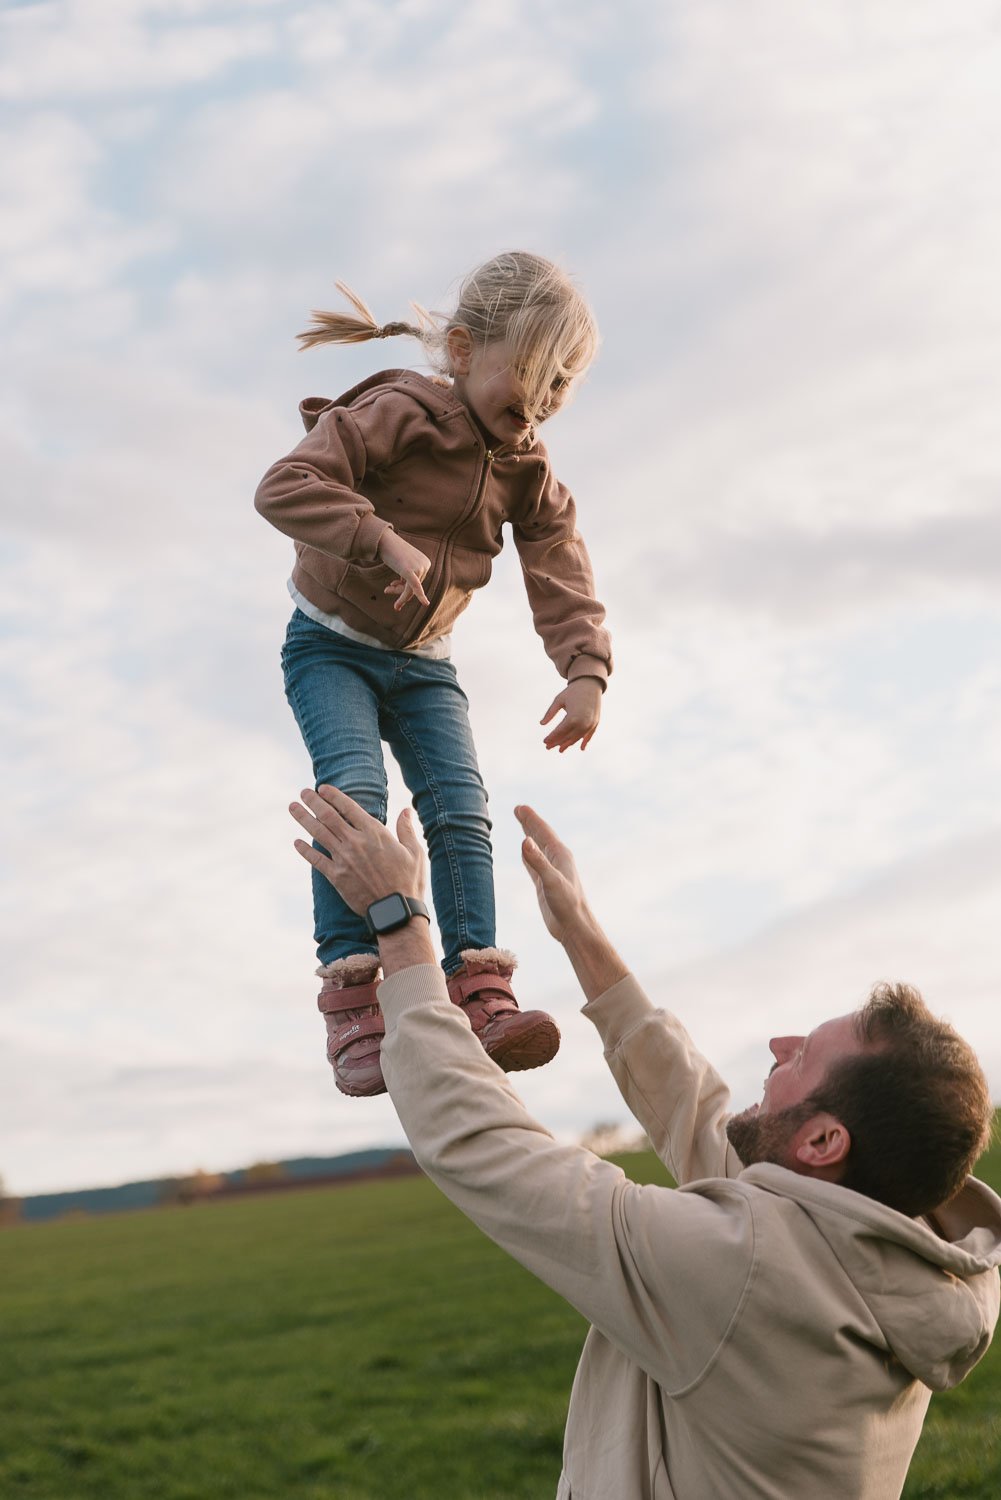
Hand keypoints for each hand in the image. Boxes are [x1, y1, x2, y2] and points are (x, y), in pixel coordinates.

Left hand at [289, 785, 426, 914]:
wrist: (395, 911)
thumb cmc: (408, 881)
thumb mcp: (414, 852)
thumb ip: (406, 829)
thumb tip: (406, 810)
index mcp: (374, 833)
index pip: (348, 807)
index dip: (333, 795)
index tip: (322, 788)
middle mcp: (355, 842)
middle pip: (329, 816)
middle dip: (314, 802)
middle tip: (302, 792)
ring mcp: (343, 859)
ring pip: (319, 834)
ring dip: (304, 819)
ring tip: (293, 808)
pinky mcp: (336, 876)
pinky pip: (316, 860)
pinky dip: (305, 850)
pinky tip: (296, 842)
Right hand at [378, 530, 431, 610]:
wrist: (383, 539)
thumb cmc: (391, 551)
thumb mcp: (402, 565)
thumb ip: (408, 576)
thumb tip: (407, 594)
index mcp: (425, 563)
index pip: (417, 582)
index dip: (403, 586)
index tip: (392, 584)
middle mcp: (425, 565)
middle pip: (414, 587)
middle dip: (399, 590)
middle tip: (386, 590)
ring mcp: (419, 568)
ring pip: (410, 590)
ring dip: (397, 592)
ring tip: (386, 590)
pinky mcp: (410, 571)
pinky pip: (414, 588)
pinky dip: (419, 597)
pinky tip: (425, 604)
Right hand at [514, 804, 589, 942]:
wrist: (574, 927)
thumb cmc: (567, 905)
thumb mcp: (551, 881)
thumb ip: (537, 861)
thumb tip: (524, 840)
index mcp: (560, 855)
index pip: (543, 831)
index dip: (531, 819)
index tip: (519, 807)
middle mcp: (556, 860)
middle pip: (540, 836)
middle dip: (530, 822)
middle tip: (518, 809)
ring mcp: (551, 872)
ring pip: (537, 848)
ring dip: (529, 835)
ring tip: (522, 824)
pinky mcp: (545, 884)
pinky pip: (534, 864)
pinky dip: (527, 855)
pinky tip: (524, 852)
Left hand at [540, 677, 602, 751]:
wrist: (590, 684)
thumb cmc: (572, 691)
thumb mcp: (558, 700)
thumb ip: (550, 713)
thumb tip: (541, 724)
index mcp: (572, 717)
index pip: (560, 732)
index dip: (551, 737)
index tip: (544, 741)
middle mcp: (583, 723)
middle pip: (568, 737)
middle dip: (557, 742)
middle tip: (548, 747)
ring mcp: (590, 724)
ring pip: (577, 738)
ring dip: (568, 744)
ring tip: (560, 749)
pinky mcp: (595, 723)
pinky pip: (589, 735)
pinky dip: (585, 741)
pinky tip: (582, 748)